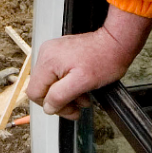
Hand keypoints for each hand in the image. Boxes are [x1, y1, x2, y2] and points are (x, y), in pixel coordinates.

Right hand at [27, 7, 151, 118]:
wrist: (116, 42)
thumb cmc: (105, 59)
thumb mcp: (82, 83)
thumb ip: (60, 96)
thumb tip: (48, 107)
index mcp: (48, 61)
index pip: (34, 92)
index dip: (51, 106)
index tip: (69, 110)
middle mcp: (46, 54)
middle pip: (43, 88)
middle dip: (61, 101)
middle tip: (79, 106)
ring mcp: (53, 52)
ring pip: (51, 83)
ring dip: (67, 94)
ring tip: (83, 97)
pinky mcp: (61, 53)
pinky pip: (58, 75)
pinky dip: (68, 84)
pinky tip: (82, 87)